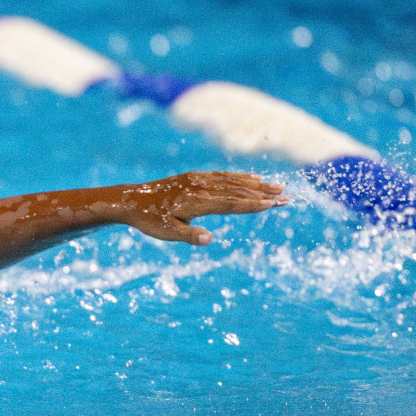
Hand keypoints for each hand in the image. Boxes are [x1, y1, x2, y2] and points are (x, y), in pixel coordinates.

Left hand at [119, 171, 286, 245]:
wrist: (130, 200)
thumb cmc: (148, 220)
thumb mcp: (166, 232)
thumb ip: (188, 235)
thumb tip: (209, 239)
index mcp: (195, 202)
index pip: (230, 204)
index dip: (252, 204)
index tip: (273, 204)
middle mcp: (199, 187)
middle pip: (236, 190)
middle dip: (262, 193)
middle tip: (286, 196)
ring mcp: (197, 180)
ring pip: (231, 180)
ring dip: (255, 183)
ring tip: (276, 186)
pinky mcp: (193, 177)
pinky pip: (221, 175)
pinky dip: (238, 176)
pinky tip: (252, 178)